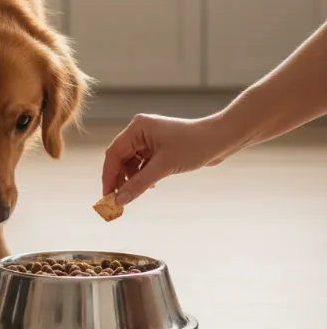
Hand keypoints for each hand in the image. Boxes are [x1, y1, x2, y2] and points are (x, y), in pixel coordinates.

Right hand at [102, 114, 228, 205]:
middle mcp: (140, 131)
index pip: (114, 153)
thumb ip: (140, 183)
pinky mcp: (158, 147)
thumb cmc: (194, 145)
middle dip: (119, 179)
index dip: (109, 175)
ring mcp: (149, 139)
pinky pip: (143, 164)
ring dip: (133, 179)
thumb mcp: (164, 167)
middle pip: (120, 158)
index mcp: (137, 128)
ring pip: (131, 163)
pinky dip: (143, 176)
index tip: (107, 195)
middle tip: (118, 200)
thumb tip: (120, 200)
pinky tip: (151, 186)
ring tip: (138, 192)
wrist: (221, 139)